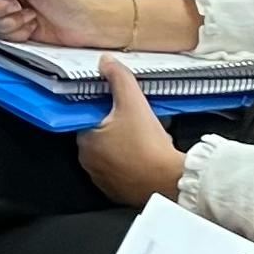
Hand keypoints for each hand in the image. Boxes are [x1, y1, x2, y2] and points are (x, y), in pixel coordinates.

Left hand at [77, 59, 190, 203]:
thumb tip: (106, 61)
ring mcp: (102, 180)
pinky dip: (132, 165)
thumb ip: (119, 78)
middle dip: (118, 128)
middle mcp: (88, 162)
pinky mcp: (118, 193)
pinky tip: (147, 157)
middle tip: (138, 123)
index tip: (121, 109)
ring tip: (146, 139)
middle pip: (101, 136)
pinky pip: (122, 173)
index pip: (88, 118)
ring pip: (113, 154)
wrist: (169, 180)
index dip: (106, 110)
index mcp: (85, 140)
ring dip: (126, 146)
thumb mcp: (133, 102)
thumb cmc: (148, 144)